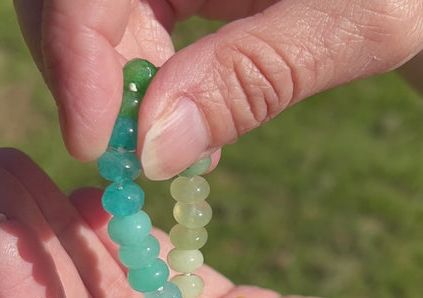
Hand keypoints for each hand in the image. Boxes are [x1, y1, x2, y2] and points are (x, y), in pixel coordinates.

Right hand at [14, 0, 422, 178]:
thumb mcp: (352, 24)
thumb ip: (252, 78)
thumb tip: (154, 151)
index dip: (70, 53)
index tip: (94, 146)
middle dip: (92, 79)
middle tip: (136, 156)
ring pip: (99, 15)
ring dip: (123, 90)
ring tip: (181, 148)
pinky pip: (135, 25)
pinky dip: (149, 83)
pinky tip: (190, 119)